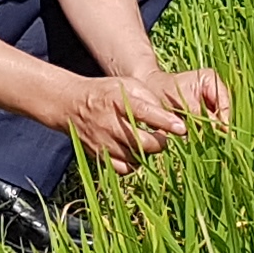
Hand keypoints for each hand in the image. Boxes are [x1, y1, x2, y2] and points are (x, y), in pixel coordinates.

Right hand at [59, 67, 228, 172]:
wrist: (71, 104)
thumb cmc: (106, 93)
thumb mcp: (127, 84)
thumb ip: (149, 97)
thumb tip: (169, 117)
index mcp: (117, 100)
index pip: (145, 113)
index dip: (165, 122)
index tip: (181, 128)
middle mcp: (109, 123)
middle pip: (142, 142)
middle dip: (160, 142)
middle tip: (163, 136)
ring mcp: (103, 142)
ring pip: (135, 157)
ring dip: (147, 152)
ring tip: (148, 141)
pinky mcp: (99, 155)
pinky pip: (123, 168)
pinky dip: (134, 163)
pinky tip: (136, 152)